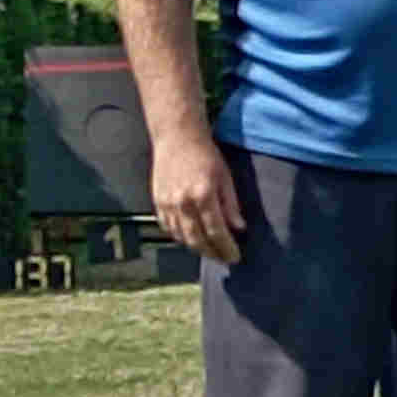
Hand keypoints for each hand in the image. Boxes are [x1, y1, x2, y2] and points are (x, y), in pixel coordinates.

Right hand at [150, 122, 243, 264]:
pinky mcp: (158, 203)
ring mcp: (167, 204)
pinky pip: (169, 229)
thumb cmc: (205, 154)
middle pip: (198, 240)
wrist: (177, 137)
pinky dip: (181, 238)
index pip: (216, 232)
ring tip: (210, 251)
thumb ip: (231, 205)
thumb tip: (238, 229)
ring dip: (197, 248)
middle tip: (224, 259)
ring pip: (182, 238)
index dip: (226, 248)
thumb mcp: (225, 177)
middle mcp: (183, 203)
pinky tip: (191, 239)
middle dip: (213, 254)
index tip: (235, 257)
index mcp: (203, 196)